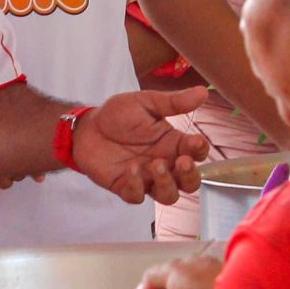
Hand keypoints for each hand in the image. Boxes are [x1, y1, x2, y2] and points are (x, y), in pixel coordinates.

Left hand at [71, 88, 210, 205]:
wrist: (86, 127)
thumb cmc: (119, 115)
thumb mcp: (146, 102)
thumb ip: (173, 102)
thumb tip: (203, 91)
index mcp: (174, 143)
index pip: (197, 153)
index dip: (199, 150)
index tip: (195, 141)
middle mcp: (165, 164)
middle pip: (189, 182)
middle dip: (190, 176)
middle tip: (181, 162)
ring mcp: (146, 179)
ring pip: (168, 196)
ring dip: (167, 184)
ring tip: (156, 165)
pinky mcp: (126, 187)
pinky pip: (138, 196)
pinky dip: (137, 186)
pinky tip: (130, 168)